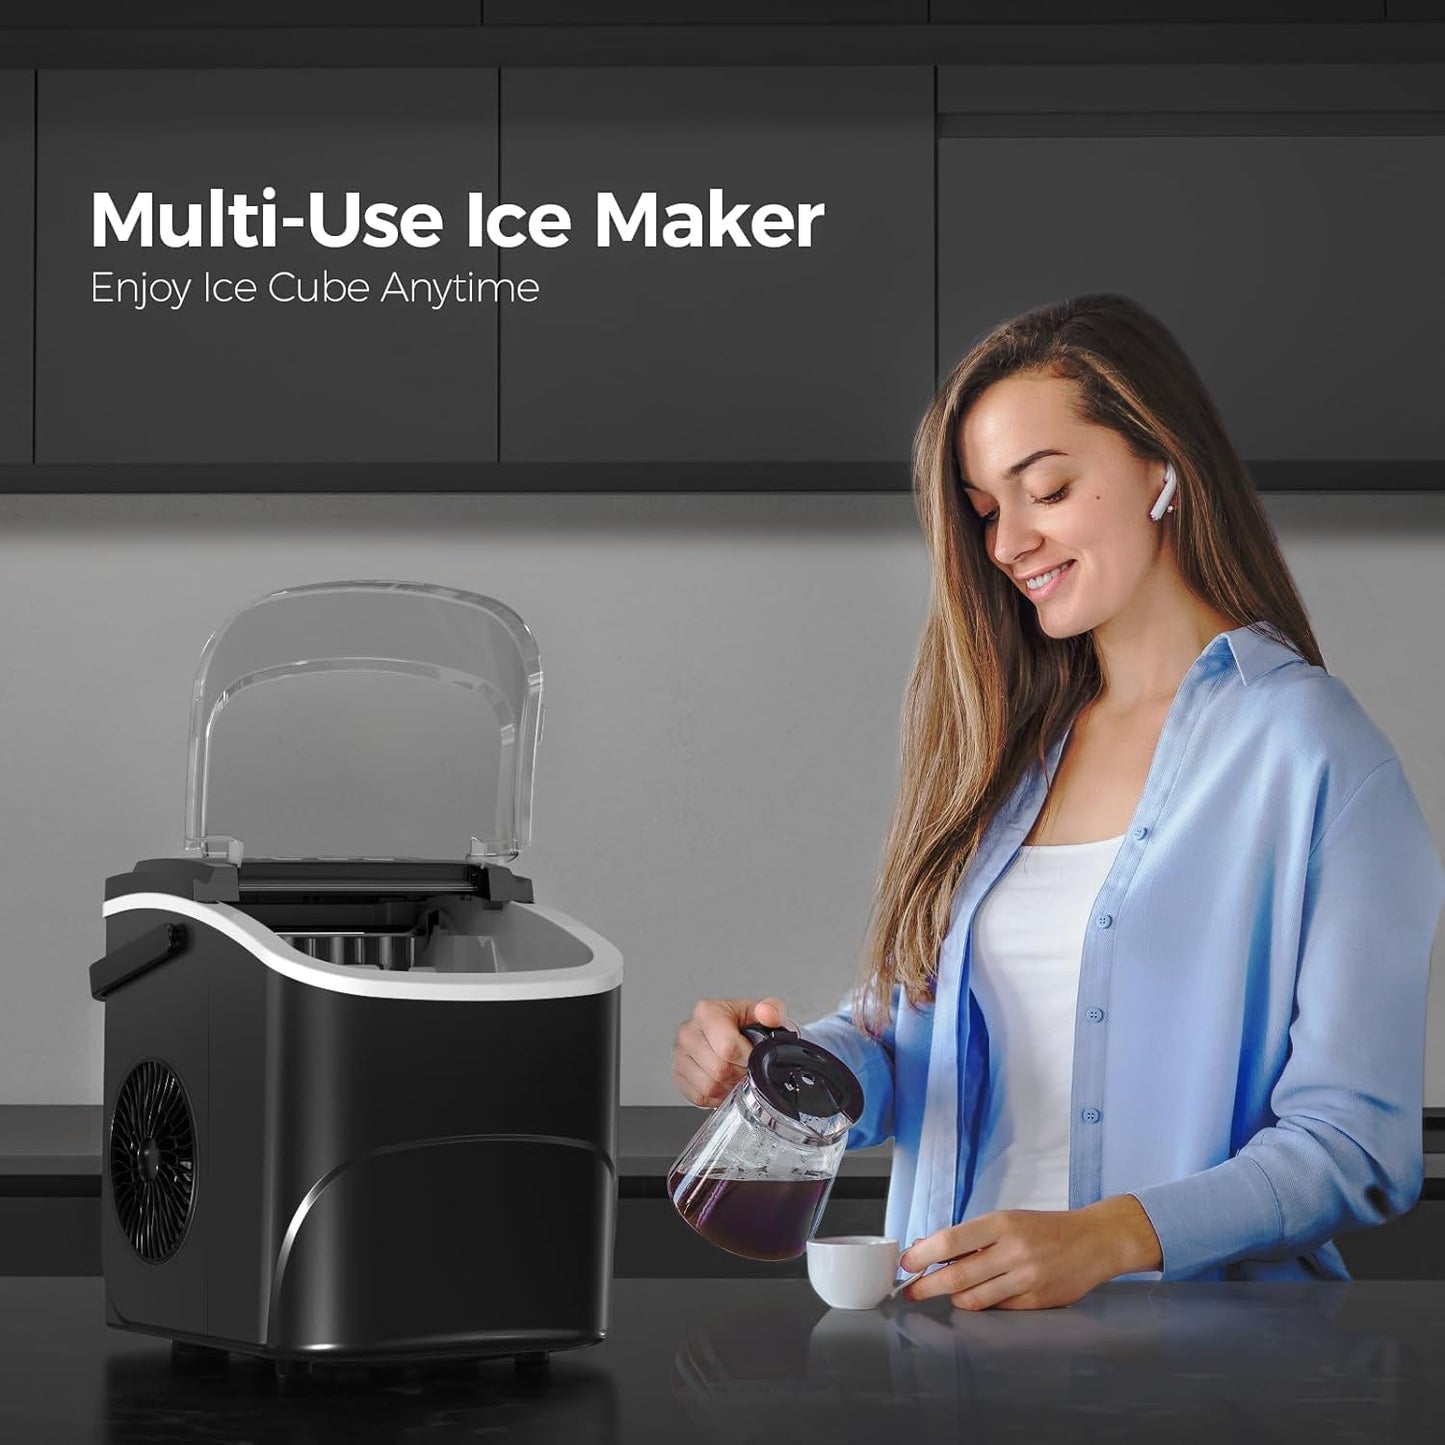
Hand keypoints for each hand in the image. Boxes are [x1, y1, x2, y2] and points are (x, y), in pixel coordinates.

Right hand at [671, 996, 793, 1107]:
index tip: (754, 1058)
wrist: (731, 1033)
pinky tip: (724, 1083)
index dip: (747, 1059)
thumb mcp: (764, 1012)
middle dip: (739, 1075)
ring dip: (728, 1088)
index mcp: (707, 1012)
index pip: (727, 1047)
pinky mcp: (678, 1073)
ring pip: (708, 1086)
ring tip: (736, 1075)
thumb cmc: (745, 1023)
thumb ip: (773, 1010)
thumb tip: (767, 1014)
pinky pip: (699, 1096)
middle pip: (718, 1070)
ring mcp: (680, 1054)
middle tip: (748, 1068)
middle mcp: (688, 1032)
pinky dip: (716, 1096)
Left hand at [897, 1195, 1161, 1310]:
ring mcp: (1026, 1280)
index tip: (906, 1263)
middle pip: (956, 1276)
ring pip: (973, 1298)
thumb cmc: (1045, 1228)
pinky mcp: (1036, 1303)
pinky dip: (981, 1304)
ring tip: (945, 1291)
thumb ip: (973, 1238)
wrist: (1094, 1241)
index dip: (923, 1255)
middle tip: (911, 1291)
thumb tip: (931, 1250)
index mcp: (1001, 1224)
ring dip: (952, 1297)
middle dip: (927, 1287)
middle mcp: (1013, 1252)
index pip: (950, 1241)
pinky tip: (977, 1296)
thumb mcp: (1007, 1220)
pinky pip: (996, 1309)